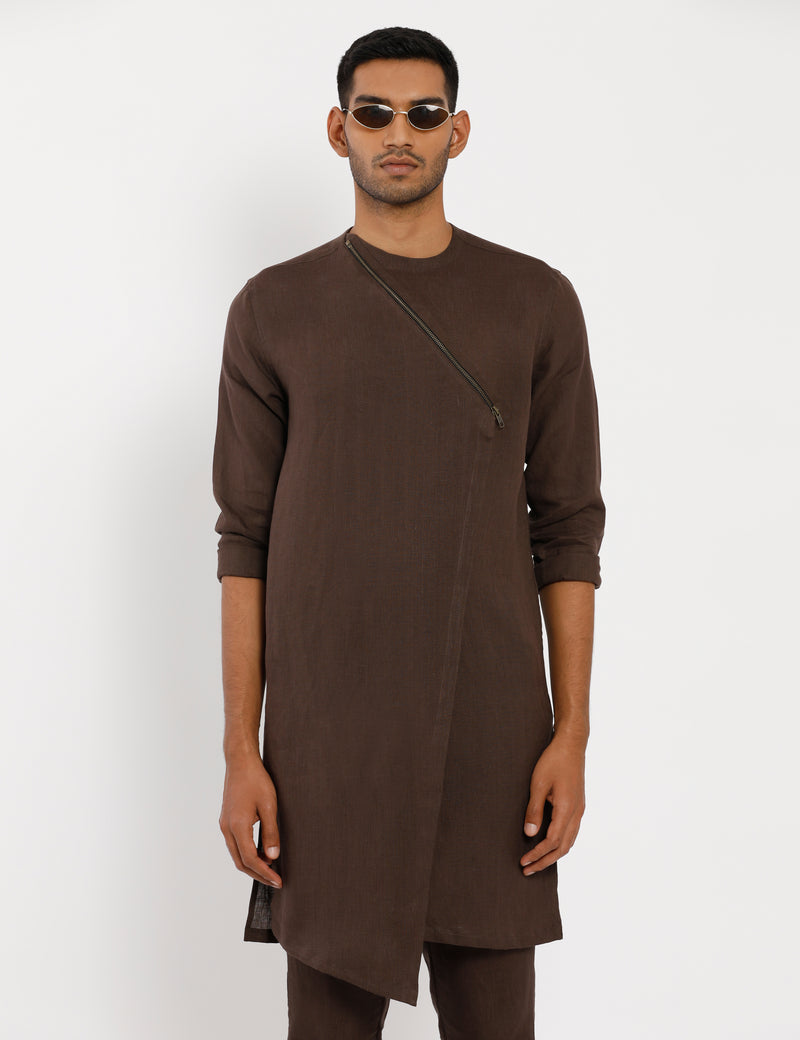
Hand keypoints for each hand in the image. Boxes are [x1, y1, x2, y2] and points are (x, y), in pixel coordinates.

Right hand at [219, 754, 282, 887]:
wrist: (240, 762)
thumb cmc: (256, 780)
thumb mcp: (269, 805)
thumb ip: (271, 832)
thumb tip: (273, 857)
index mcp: (237, 826)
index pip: (250, 859)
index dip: (265, 872)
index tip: (278, 880)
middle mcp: (227, 828)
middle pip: (241, 862)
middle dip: (258, 874)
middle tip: (276, 881)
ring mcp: (225, 825)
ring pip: (237, 854)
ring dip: (252, 865)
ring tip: (271, 869)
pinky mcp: (227, 820)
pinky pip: (235, 844)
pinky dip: (247, 853)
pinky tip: (261, 852)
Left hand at [520, 733, 585, 874]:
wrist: (572, 744)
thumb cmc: (553, 760)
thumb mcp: (538, 784)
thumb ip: (535, 810)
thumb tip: (530, 835)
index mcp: (567, 809)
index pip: (552, 841)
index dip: (537, 854)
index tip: (523, 862)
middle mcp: (577, 813)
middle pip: (563, 847)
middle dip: (545, 861)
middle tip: (527, 870)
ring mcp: (580, 810)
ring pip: (570, 841)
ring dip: (553, 854)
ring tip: (537, 861)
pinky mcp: (578, 805)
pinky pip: (571, 832)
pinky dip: (560, 843)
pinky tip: (550, 844)